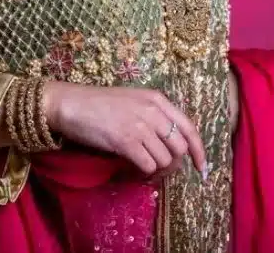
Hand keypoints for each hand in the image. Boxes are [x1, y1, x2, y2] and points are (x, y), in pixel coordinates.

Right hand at [42, 82, 206, 179]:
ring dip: (156, 170)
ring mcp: (140, 126)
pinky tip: (133, 169)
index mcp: (158, 100)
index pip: (189, 128)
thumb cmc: (100, 103)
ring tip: (143, 168)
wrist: (71, 104)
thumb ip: (154, 116)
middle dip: (174, 164)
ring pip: (165, 160)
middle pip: (180, 147)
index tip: (202, 168)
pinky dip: (143, 173)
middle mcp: (153, 111)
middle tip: (160, 170)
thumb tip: (170, 144)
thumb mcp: (134, 101)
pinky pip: (147, 165)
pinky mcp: (125, 141)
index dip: (199, 151)